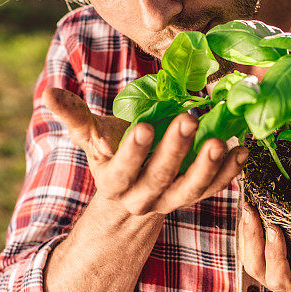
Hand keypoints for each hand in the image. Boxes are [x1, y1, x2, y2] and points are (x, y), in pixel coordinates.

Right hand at [42, 87, 247, 214]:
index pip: (123, 169)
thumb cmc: (111, 154)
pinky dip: (230, 172)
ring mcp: (172, 199)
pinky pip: (214, 188)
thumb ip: (74, 117)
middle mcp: (144, 196)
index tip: (145, 127)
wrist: (132, 191)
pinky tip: (242, 152)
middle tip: (189, 121)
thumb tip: (48, 92)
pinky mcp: (195, 196)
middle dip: (175, 151)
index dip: (134, 152)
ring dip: (208, 167)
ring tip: (220, 141)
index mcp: (116, 181)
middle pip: (161, 177)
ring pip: (191, 189)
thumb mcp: (91, 139)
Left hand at [238, 200, 290, 291]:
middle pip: (259, 271)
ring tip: (248, 206)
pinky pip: (259, 249)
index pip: (283, 281)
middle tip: (251, 210)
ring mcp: (285, 274)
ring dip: (246, 234)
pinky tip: (255, 208)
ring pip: (253, 260)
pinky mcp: (283, 260)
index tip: (275, 228)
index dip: (274, 257)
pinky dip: (253, 231)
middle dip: (252, 241)